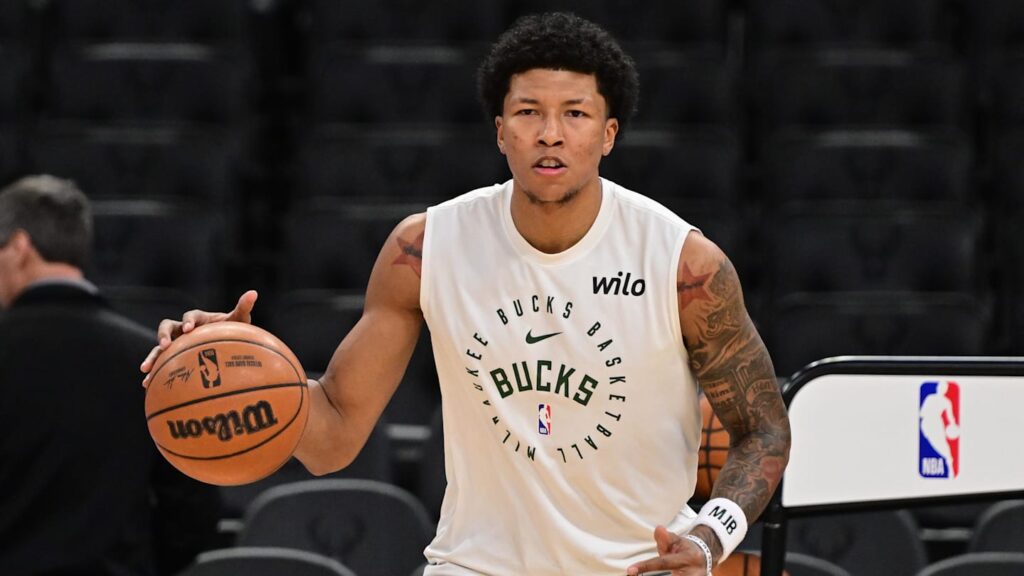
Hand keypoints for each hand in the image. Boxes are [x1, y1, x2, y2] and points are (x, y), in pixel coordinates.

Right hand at [140, 290, 257, 386]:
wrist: (226, 344)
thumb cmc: (232, 330)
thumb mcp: (239, 320)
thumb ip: (243, 308)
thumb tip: (254, 293)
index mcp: (197, 319)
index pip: (190, 316)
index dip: (188, 321)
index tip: (189, 328)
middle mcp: (182, 329)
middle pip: (167, 327)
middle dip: (164, 335)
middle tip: (165, 345)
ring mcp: (176, 343)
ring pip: (159, 347)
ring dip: (152, 356)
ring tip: (145, 369)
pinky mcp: (173, 357)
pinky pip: (161, 364)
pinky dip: (154, 373)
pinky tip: (147, 386)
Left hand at [626, 525, 709, 575]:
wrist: (702, 557)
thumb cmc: (684, 548)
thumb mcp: (675, 540)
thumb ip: (665, 538)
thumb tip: (659, 529)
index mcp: (689, 557)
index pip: (663, 563)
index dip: (645, 566)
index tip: (630, 570)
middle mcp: (695, 572)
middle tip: (634, 574)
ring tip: (648, 575)